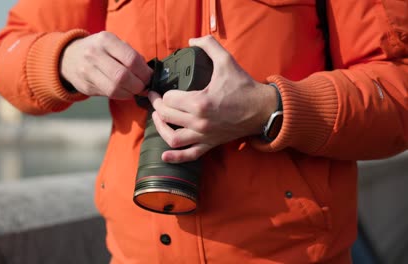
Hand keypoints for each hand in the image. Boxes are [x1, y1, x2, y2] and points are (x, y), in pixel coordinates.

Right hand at [60, 31, 152, 98]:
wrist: (68, 57)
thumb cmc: (100, 50)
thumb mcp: (113, 43)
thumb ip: (131, 55)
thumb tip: (149, 74)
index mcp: (105, 40)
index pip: (131, 59)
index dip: (144, 72)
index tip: (150, 76)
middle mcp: (94, 54)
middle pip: (123, 76)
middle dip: (138, 85)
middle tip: (144, 86)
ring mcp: (87, 71)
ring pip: (115, 89)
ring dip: (130, 92)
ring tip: (135, 90)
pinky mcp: (85, 86)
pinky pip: (108, 94)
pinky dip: (121, 95)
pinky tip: (124, 91)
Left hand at [148, 35, 277, 162]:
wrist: (262, 109)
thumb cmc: (244, 87)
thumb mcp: (227, 61)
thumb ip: (209, 46)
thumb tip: (192, 40)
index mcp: (200, 102)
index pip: (170, 99)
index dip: (163, 92)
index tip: (159, 88)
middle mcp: (199, 122)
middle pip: (167, 116)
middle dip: (157, 106)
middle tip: (156, 98)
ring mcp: (204, 135)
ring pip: (173, 138)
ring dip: (161, 128)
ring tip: (159, 118)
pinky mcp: (209, 144)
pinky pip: (189, 155)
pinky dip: (175, 157)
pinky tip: (165, 155)